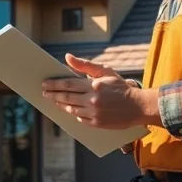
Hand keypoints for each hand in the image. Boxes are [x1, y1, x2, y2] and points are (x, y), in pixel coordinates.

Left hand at [41, 53, 159, 129]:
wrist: (137, 107)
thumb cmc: (120, 87)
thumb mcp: (105, 71)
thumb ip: (85, 65)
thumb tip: (67, 57)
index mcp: (94, 86)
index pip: (67, 85)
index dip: (54, 84)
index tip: (44, 83)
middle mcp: (92, 100)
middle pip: (66, 97)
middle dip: (52, 94)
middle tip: (44, 92)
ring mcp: (94, 114)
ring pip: (71, 109)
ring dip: (60, 104)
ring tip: (53, 100)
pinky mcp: (96, 124)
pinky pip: (79, 118)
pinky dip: (73, 113)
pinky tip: (68, 108)